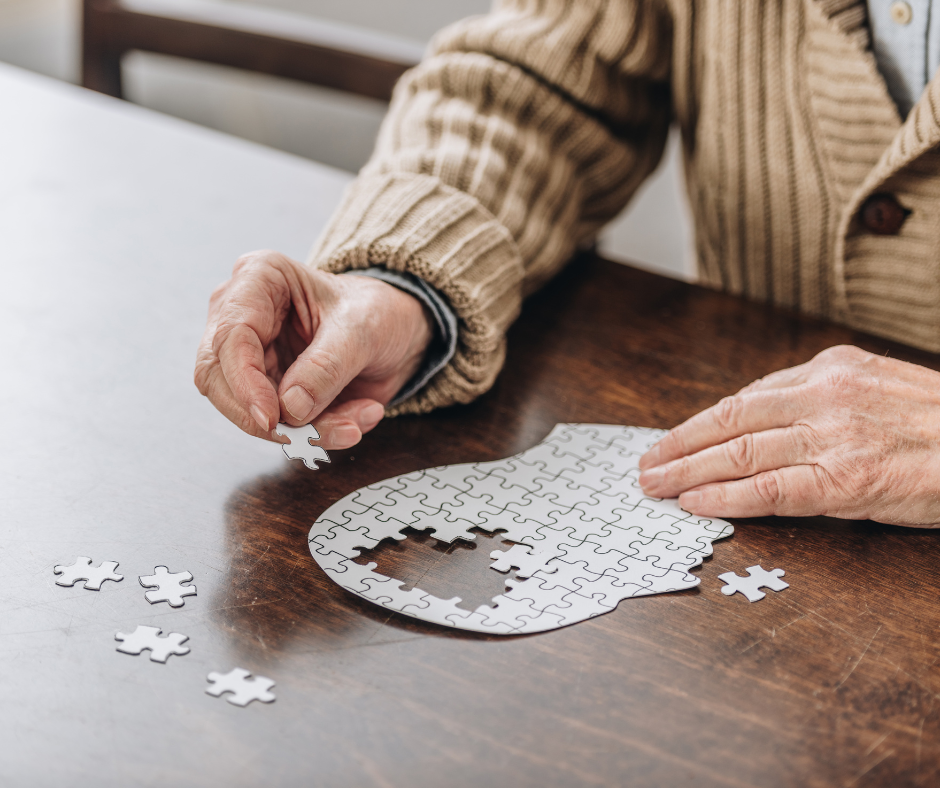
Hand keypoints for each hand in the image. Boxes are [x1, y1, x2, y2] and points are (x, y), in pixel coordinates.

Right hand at [195, 250, 433, 448]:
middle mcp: (242, 315)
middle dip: (267, 417)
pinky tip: (355, 419)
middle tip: (311, 436)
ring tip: (353, 425)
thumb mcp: (363, 329)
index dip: (244, 382)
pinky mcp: (265, 389)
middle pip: (220, 378)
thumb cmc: (376, 311)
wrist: (396, 331)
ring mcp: (249, 355)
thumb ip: (327, 366)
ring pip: (247, 410)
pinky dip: (316, 433)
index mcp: (259, 278)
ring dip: (302, 430)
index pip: (230, 336)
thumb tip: (289, 407)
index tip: (272, 418)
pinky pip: (277, 425)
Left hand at [637, 345, 939, 526]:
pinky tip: (696, 503)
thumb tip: (759, 417)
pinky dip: (726, 496)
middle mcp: (825, 395)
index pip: (744, 397)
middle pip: (729, 421)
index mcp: (830, 368)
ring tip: (655, 486)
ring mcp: (834, 437)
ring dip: (688, 471)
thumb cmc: (937, 423)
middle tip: (645, 465)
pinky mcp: (848, 480)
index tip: (669, 439)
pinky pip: (771, 489)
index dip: (699, 423)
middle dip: (678, 445)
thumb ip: (819, 396)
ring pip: (739, 453)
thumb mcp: (877, 386)